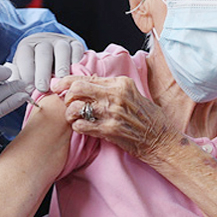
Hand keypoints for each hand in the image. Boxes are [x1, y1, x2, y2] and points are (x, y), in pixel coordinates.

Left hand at [11, 33, 84, 92]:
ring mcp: (61, 41)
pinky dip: (77, 60)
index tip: (28, 89)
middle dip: (42, 72)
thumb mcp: (22, 69)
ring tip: (61, 80)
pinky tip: (75, 72)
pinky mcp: (75, 43)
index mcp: (27, 46)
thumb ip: (19, 79)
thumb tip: (16, 92)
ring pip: (61, 50)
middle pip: (43, 54)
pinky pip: (77, 49)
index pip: (25, 57)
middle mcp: (44, 41)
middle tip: (43, 89)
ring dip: (61, 66)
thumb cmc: (35, 66)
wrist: (51, 50)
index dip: (26, 73)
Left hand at [51, 75, 178, 164]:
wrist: (160, 139)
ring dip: (70, 113)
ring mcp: (112, 113)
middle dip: (66, 96)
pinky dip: (77, 126)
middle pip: (77, 88)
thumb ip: (110, 87)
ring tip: (73, 117)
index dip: (66, 81)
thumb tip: (88, 82)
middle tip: (66, 103)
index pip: (85, 77)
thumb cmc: (146, 117)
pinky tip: (81, 127)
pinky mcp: (109, 130)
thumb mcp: (132, 93)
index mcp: (120, 83)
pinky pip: (81, 125)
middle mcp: (115, 95)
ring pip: (76, 107)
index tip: (56, 85)